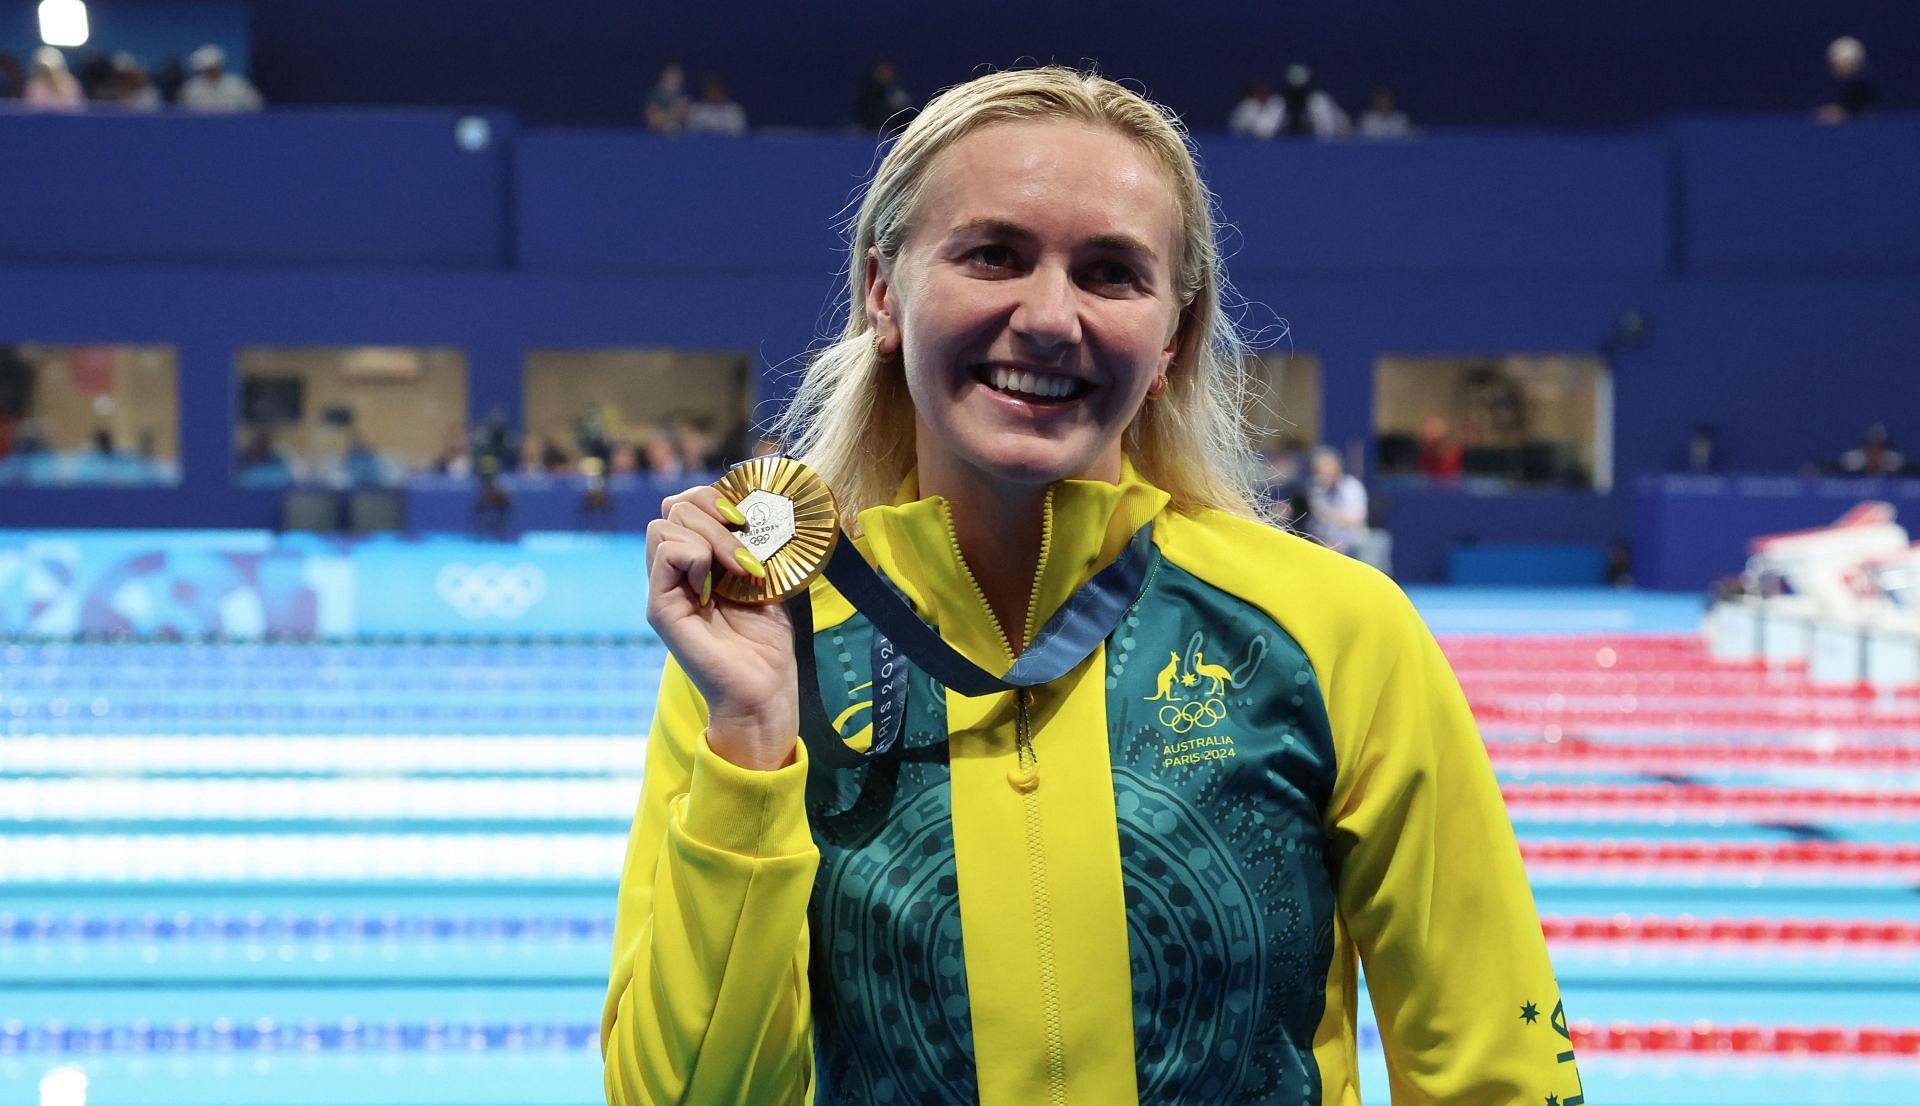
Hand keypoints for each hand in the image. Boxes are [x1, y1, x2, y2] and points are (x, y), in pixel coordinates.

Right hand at [645, 485, 799, 769]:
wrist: (764, 688)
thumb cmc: (767, 640)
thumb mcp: (764, 577)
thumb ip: (748, 542)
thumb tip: (747, 507)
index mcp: (697, 560)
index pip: (686, 504)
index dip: (714, 499)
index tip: (747, 520)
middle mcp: (675, 571)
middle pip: (674, 508)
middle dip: (715, 516)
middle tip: (745, 555)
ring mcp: (664, 588)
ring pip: (664, 525)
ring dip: (709, 536)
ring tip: (737, 570)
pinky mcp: (660, 607)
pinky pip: (665, 554)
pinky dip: (693, 556)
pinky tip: (713, 584)